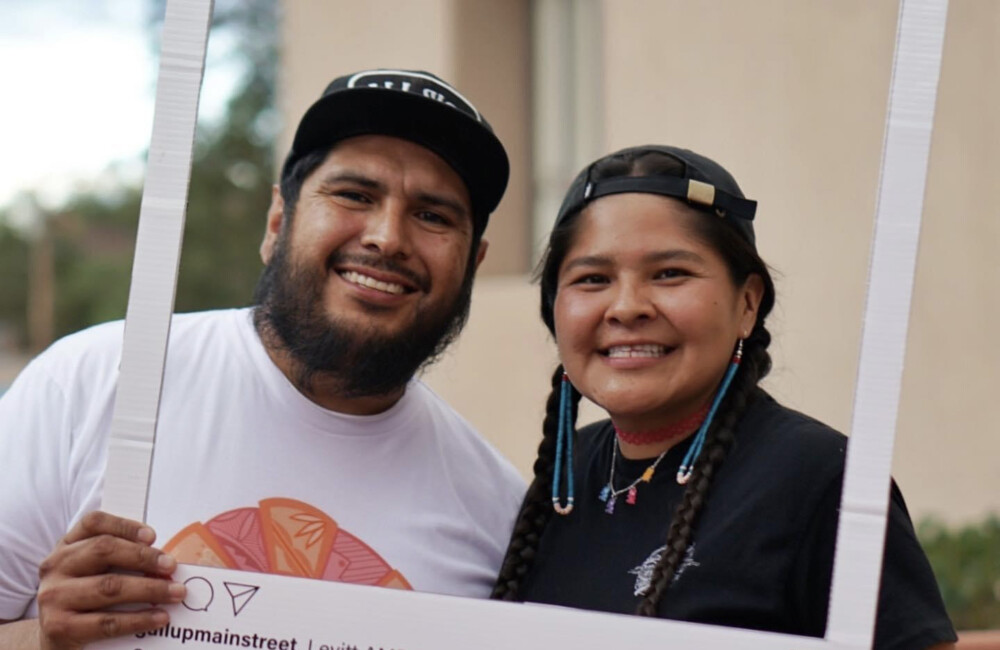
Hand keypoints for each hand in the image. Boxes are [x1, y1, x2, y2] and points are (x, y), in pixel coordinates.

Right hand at [35, 511, 184, 649]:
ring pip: (109, 586)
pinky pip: (106, 622)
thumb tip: (164, 563)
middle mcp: (56, 566)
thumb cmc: (83, 599)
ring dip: (149, 589)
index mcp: (66, 546)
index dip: (125, 526)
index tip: (152, 536)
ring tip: (175, 593)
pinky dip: (138, 620)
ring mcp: (54, 596)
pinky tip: (159, 618)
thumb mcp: (92, 572)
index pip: (94, 523)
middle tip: (171, 566)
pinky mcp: (59, 628)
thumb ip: (120, 561)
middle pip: (103, 550)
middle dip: (143, 557)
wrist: (51, 641)